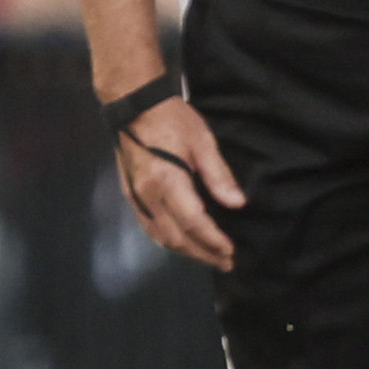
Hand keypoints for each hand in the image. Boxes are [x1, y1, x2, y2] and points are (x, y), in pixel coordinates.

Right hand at [108, 86, 244, 271]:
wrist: (134, 105)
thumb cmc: (172, 119)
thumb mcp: (202, 142)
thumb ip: (218, 176)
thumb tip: (237, 203)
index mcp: (168, 182)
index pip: (194, 222)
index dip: (213, 240)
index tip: (231, 251)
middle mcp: (149, 196)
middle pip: (176, 237)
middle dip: (202, 253)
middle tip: (225, 263)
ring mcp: (136, 197)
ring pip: (160, 236)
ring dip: (185, 251)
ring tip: (206, 257)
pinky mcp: (131, 195)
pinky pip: (149, 227)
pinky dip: (167, 240)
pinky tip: (180, 243)